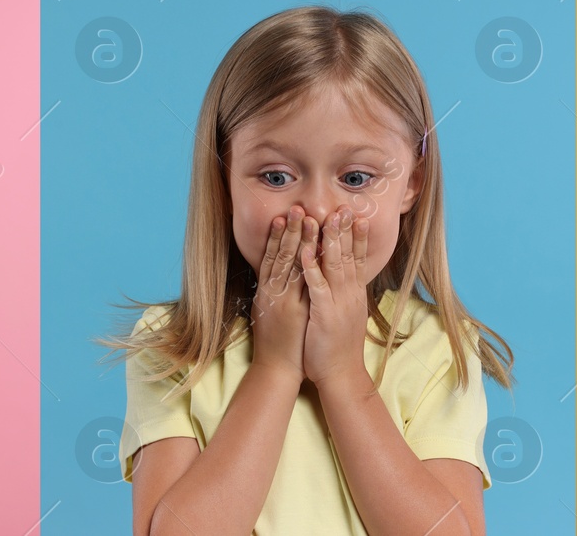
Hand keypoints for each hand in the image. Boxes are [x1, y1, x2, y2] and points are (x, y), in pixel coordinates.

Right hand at [250, 206, 310, 381]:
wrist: (277, 369)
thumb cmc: (278, 343)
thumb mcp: (272, 312)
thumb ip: (276, 292)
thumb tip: (280, 275)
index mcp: (269, 291)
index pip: (273, 256)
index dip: (279, 235)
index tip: (285, 215)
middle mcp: (274, 292)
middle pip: (281, 255)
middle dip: (289, 230)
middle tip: (296, 207)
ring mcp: (284, 301)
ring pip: (289, 265)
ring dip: (296, 240)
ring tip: (303, 218)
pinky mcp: (294, 312)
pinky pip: (299, 285)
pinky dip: (303, 267)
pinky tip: (307, 250)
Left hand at [300, 206, 370, 385]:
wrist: (340, 374)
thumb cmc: (338, 347)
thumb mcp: (346, 316)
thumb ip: (347, 295)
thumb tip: (348, 280)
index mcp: (353, 294)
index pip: (357, 259)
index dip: (358, 237)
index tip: (358, 216)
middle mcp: (349, 294)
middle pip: (348, 255)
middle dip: (345, 230)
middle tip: (344, 207)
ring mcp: (338, 302)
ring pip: (334, 265)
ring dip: (329, 240)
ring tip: (324, 217)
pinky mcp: (324, 313)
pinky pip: (317, 285)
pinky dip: (312, 266)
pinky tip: (307, 249)